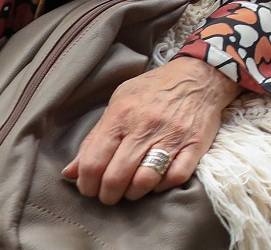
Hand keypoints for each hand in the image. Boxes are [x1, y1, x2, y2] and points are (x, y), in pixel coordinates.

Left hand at [63, 57, 236, 204]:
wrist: (199, 76)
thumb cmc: (153, 90)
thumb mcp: (119, 102)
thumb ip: (94, 138)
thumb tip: (70, 172)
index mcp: (121, 114)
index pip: (94, 161)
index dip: (86, 183)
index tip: (89, 188)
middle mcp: (146, 126)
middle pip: (117, 177)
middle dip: (107, 194)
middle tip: (108, 194)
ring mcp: (172, 136)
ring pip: (145, 181)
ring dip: (133, 193)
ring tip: (131, 189)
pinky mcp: (195, 144)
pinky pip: (175, 177)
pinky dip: (162, 186)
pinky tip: (157, 180)